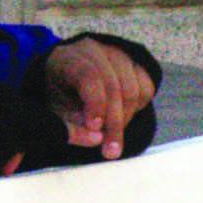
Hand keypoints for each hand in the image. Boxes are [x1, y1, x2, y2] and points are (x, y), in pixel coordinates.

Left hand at [40, 36, 156, 158]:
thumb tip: (97, 139)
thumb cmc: (61, 94)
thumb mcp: (56, 111)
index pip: (89, 76)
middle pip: (114, 86)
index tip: (95, 128)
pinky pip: (146, 89)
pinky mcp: (136, 64)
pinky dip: (138, 109)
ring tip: (112, 135)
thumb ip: (70, 126)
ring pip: (132, 90)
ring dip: (125, 119)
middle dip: (114, 122)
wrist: (69, 75)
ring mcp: (119, 55)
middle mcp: (96, 51)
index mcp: (69, 58)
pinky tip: (123, 117)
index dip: (95, 103)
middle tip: (111, 151)